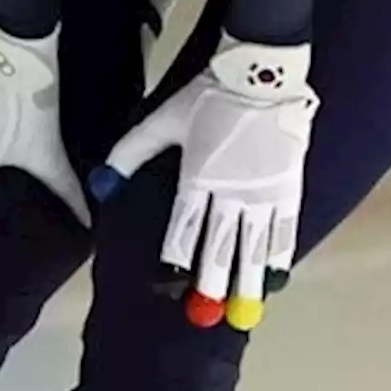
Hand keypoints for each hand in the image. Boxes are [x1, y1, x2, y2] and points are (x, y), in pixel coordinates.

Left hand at [92, 39, 317, 328]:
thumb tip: (103, 183)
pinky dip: (279, 256)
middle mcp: (230, 192)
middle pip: (219, 246)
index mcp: (197, 178)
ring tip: (244, 312)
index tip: (171, 289)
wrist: (260, 72)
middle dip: (211, 284)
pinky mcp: (288, 186)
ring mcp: (262, 192)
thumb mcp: (162, 120)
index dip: (177, 261)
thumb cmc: (207, 95)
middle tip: (205, 318)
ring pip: (254, 246)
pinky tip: (276, 278)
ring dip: (247, 281)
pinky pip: (285, 229)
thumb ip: (130, 152)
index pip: (184, 230)